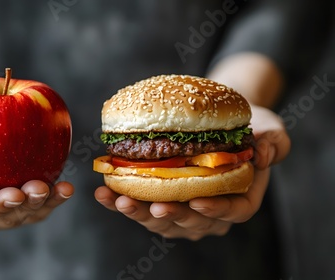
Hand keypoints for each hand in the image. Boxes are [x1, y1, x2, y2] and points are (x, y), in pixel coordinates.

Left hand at [95, 105, 289, 239]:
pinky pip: (141, 206)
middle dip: (169, 216)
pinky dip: (120, 201)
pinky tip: (104, 193)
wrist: (220, 122)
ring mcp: (184, 210)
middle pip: (190, 223)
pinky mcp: (161, 200)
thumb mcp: (271, 130)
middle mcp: (211, 211)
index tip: (197, 201)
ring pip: (161, 221)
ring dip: (138, 212)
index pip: (232, 212)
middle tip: (152, 206)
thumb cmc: (249, 127)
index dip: (215, 211)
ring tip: (118, 199)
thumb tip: (264, 155)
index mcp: (241, 198)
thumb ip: (274, 143)